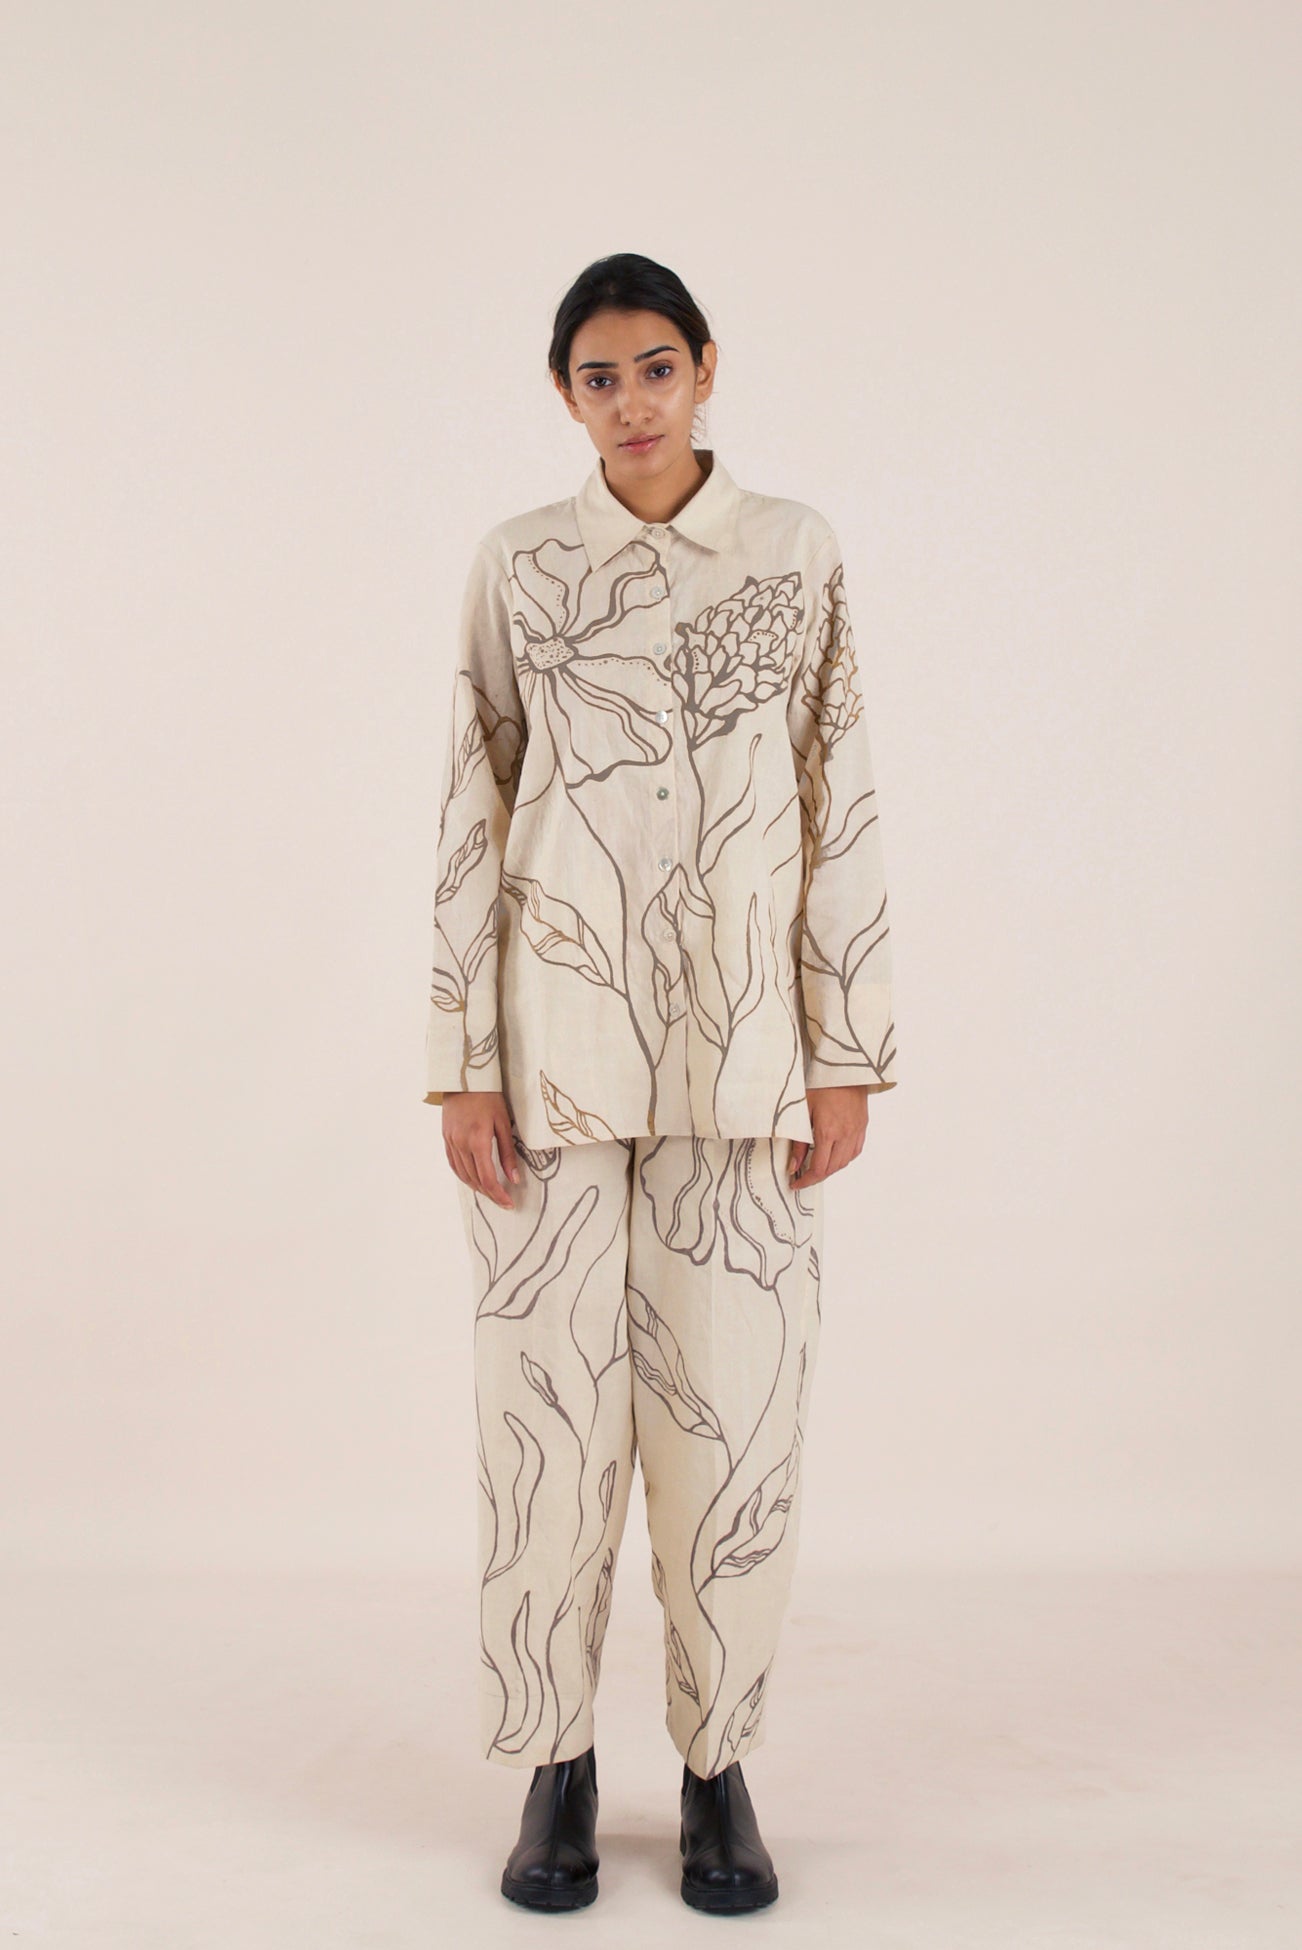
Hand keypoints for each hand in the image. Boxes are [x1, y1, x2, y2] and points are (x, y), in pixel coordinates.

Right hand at [441, 1091, 521, 1208]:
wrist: (464, 1079)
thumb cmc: (489, 1097)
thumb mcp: (503, 1123)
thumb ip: (508, 1153)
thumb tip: (514, 1178)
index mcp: (478, 1141)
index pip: (488, 1178)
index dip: (498, 1194)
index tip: (509, 1203)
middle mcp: (461, 1144)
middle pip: (475, 1180)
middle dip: (490, 1194)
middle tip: (503, 1200)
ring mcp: (451, 1141)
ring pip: (463, 1174)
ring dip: (477, 1187)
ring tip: (490, 1192)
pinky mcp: (446, 1138)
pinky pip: (454, 1164)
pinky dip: (464, 1175)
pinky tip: (473, 1179)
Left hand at [788, 1084, 869, 1188]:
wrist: (844, 1068)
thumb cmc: (820, 1084)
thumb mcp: (802, 1111)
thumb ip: (798, 1142)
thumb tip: (793, 1166)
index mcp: (828, 1131)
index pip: (818, 1168)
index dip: (806, 1181)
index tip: (796, 1183)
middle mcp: (845, 1134)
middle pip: (832, 1169)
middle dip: (816, 1177)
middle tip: (803, 1177)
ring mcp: (856, 1131)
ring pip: (845, 1162)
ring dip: (831, 1169)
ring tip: (817, 1167)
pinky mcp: (862, 1126)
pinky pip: (855, 1151)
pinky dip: (844, 1158)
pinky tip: (834, 1155)